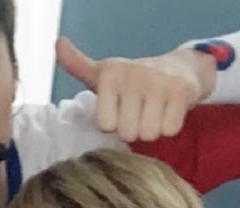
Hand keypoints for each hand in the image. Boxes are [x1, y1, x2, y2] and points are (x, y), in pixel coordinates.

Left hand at [56, 37, 214, 141]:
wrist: (178, 68)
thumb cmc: (132, 81)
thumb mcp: (102, 73)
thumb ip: (76, 65)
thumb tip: (58, 43)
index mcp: (110, 75)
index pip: (105, 125)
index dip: (113, 123)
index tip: (119, 107)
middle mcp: (134, 75)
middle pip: (127, 132)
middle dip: (133, 129)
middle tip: (139, 111)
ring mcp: (159, 83)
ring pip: (148, 134)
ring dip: (151, 130)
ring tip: (153, 111)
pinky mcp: (181, 91)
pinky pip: (169, 130)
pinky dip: (169, 127)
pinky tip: (168, 111)